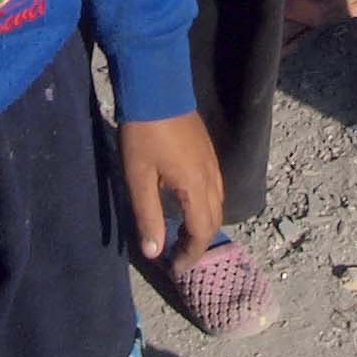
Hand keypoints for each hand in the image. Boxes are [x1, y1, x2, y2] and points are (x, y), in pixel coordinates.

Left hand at [116, 110, 224, 260]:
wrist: (156, 88)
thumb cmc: (143, 133)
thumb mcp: (138, 177)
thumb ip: (148, 216)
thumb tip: (154, 252)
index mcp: (196, 187)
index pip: (202, 232)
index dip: (191, 254)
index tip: (175, 268)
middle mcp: (211, 178)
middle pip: (214, 221)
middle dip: (198, 244)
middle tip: (177, 257)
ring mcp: (213, 164)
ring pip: (217, 205)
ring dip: (203, 226)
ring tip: (182, 237)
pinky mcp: (208, 154)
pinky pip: (215, 190)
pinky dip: (205, 208)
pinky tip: (187, 208)